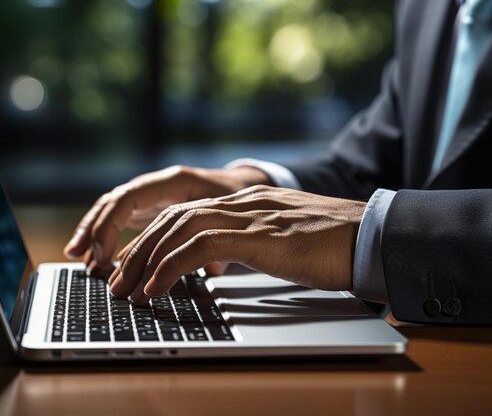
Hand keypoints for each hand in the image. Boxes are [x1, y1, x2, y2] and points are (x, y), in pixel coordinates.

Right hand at [63, 165, 269, 272]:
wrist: (239, 183)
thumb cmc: (234, 196)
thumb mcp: (230, 212)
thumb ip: (217, 238)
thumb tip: (211, 269)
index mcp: (173, 181)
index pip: (129, 197)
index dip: (112, 225)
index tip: (105, 255)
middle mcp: (156, 186)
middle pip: (113, 202)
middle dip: (93, 228)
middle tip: (78, 255)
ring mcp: (150, 197)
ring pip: (111, 210)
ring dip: (92, 232)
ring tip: (75, 256)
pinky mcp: (149, 209)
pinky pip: (119, 220)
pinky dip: (104, 237)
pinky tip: (95, 258)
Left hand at [109, 185, 366, 303]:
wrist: (373, 237)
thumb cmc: (338, 245)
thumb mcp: (288, 239)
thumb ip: (258, 241)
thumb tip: (230, 261)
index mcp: (249, 202)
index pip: (188, 212)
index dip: (156, 237)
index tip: (137, 264)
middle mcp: (243, 203)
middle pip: (174, 217)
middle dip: (140, 249)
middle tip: (118, 279)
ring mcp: (249, 216)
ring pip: (178, 228)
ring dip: (146, 260)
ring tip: (127, 289)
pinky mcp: (257, 236)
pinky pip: (199, 246)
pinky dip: (171, 267)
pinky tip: (157, 289)